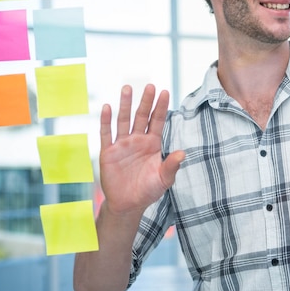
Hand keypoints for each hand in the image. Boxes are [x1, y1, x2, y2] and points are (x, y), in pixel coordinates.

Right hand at [99, 84, 183, 215]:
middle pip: (142, 116)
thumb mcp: (163, 179)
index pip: (157, 121)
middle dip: (146, 101)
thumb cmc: (148, 191)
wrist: (128, 204)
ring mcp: (123, 145)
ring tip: (127, 88)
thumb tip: (183, 153)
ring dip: (125, 105)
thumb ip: (172, 165)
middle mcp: (138, 140)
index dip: (160, 107)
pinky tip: (107, 107)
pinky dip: (106, 120)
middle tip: (150, 86)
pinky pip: (106, 134)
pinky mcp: (108, 152)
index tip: (165, 91)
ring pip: (124, 120)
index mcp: (153, 144)